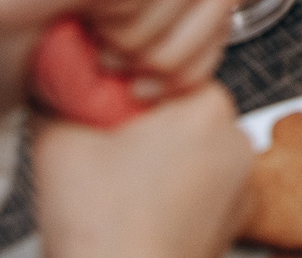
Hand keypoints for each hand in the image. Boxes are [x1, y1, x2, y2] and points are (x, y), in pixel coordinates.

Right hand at [31, 84, 250, 257]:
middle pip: (179, 111)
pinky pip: (202, 189)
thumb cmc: (101, 231)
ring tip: (119, 191)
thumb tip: (58, 69)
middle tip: (104, 156)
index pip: (165, 72)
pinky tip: (139, 213)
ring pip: (191, 151)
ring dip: (159, 163)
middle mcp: (235, 139)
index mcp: (205, 105)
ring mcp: (242, 183)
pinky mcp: (236, 219)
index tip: (100, 114)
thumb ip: (61, 90)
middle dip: (142, 128)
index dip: (124, 92)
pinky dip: (175, 196)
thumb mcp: (59, 140)